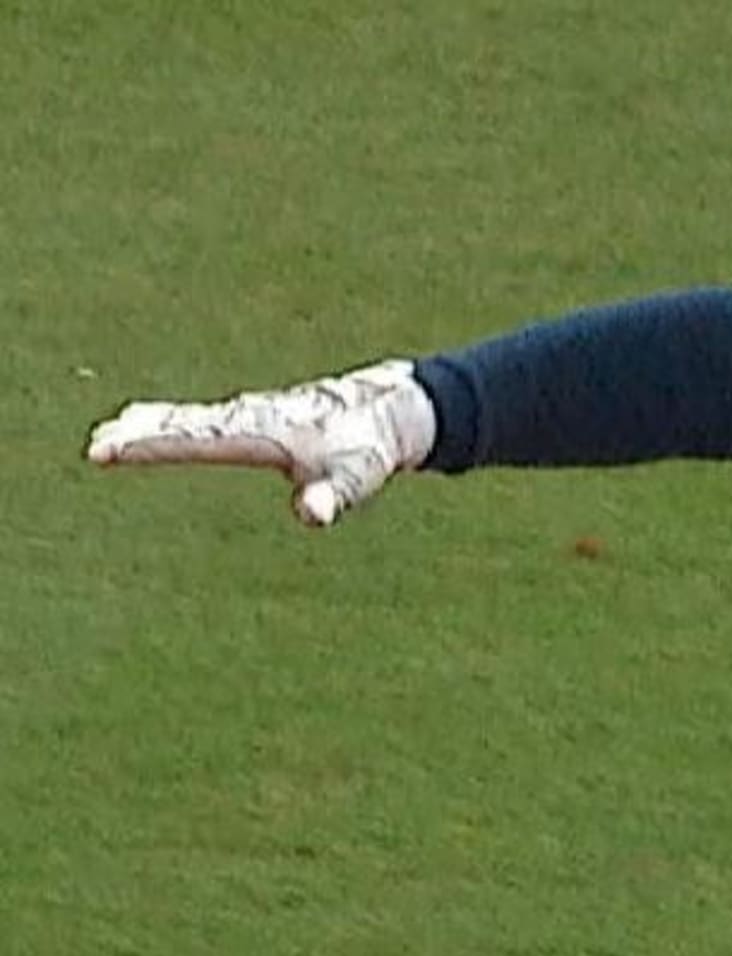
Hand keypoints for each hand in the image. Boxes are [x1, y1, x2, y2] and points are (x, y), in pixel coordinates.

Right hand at [85, 360, 435, 527]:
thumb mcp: (355, 478)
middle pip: (182, 425)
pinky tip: (147, 421)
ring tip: (109, 431)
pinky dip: (168, 419)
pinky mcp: (252, 417)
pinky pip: (200, 417)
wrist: (383, 412)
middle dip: (139, 434)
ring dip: (147, 424)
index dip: (150, 445)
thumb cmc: (366, 451)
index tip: (109, 449)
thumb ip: (334, 496)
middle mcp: (247, 417)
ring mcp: (247, 414)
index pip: (194, 440)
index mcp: (261, 432)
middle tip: (96, 444)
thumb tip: (313, 514)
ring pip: (188, 417)